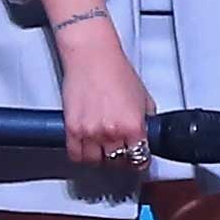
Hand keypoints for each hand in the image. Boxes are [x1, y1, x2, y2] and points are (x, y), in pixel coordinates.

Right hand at [50, 16, 153, 168]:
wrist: (92, 56)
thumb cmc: (116, 70)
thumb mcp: (143, 97)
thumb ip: (146, 119)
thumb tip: (147, 131)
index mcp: (133, 126)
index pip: (139, 158)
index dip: (140, 160)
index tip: (139, 159)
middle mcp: (112, 132)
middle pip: (118, 162)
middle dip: (121, 159)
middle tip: (121, 153)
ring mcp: (90, 132)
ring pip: (96, 161)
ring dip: (101, 158)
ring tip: (104, 150)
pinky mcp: (72, 128)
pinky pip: (76, 154)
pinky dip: (82, 155)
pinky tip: (87, 149)